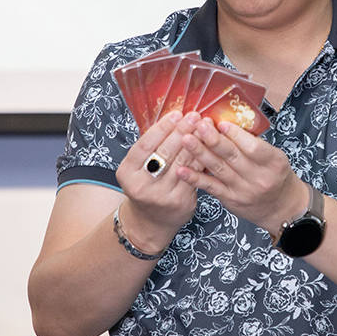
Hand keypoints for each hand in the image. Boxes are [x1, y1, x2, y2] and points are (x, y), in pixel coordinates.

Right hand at [116, 112, 204, 251]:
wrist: (150, 222)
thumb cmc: (146, 186)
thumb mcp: (138, 168)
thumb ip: (151, 147)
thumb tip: (174, 118)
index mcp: (127, 173)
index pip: (145, 146)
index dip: (162, 129)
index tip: (176, 114)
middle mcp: (142, 186)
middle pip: (165, 153)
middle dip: (182, 131)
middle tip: (195, 116)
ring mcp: (162, 196)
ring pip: (182, 163)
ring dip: (196, 143)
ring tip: (205, 127)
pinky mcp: (180, 202)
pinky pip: (194, 175)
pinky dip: (202, 159)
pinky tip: (209, 146)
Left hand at [176, 118, 307, 234]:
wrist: (281, 208)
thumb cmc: (277, 177)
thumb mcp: (275, 158)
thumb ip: (254, 144)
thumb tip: (226, 124)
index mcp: (273, 163)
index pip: (253, 147)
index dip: (235, 135)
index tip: (220, 123)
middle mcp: (259, 178)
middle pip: (233, 156)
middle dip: (213, 140)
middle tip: (199, 126)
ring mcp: (243, 190)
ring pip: (218, 169)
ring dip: (200, 153)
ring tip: (186, 140)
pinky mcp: (230, 200)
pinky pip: (210, 187)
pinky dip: (195, 178)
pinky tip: (181, 169)